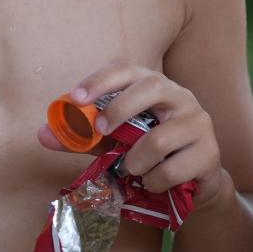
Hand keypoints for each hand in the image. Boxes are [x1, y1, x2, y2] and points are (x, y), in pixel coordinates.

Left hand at [37, 62, 224, 204]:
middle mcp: (179, 96)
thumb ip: (79, 135)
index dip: (100, 79)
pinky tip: (150, 182)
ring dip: (134, 161)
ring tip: (129, 170)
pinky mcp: (210, 153)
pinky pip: (174, 169)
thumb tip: (42, 134)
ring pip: (159, 138)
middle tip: (100, 131)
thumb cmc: (144, 150)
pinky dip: (153, 180)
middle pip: (151, 87)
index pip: (126, 68)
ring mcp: (199, 122)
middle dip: (119, 109)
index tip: (75, 97)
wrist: (190, 180)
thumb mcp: (110, 140)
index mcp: (151, 84)